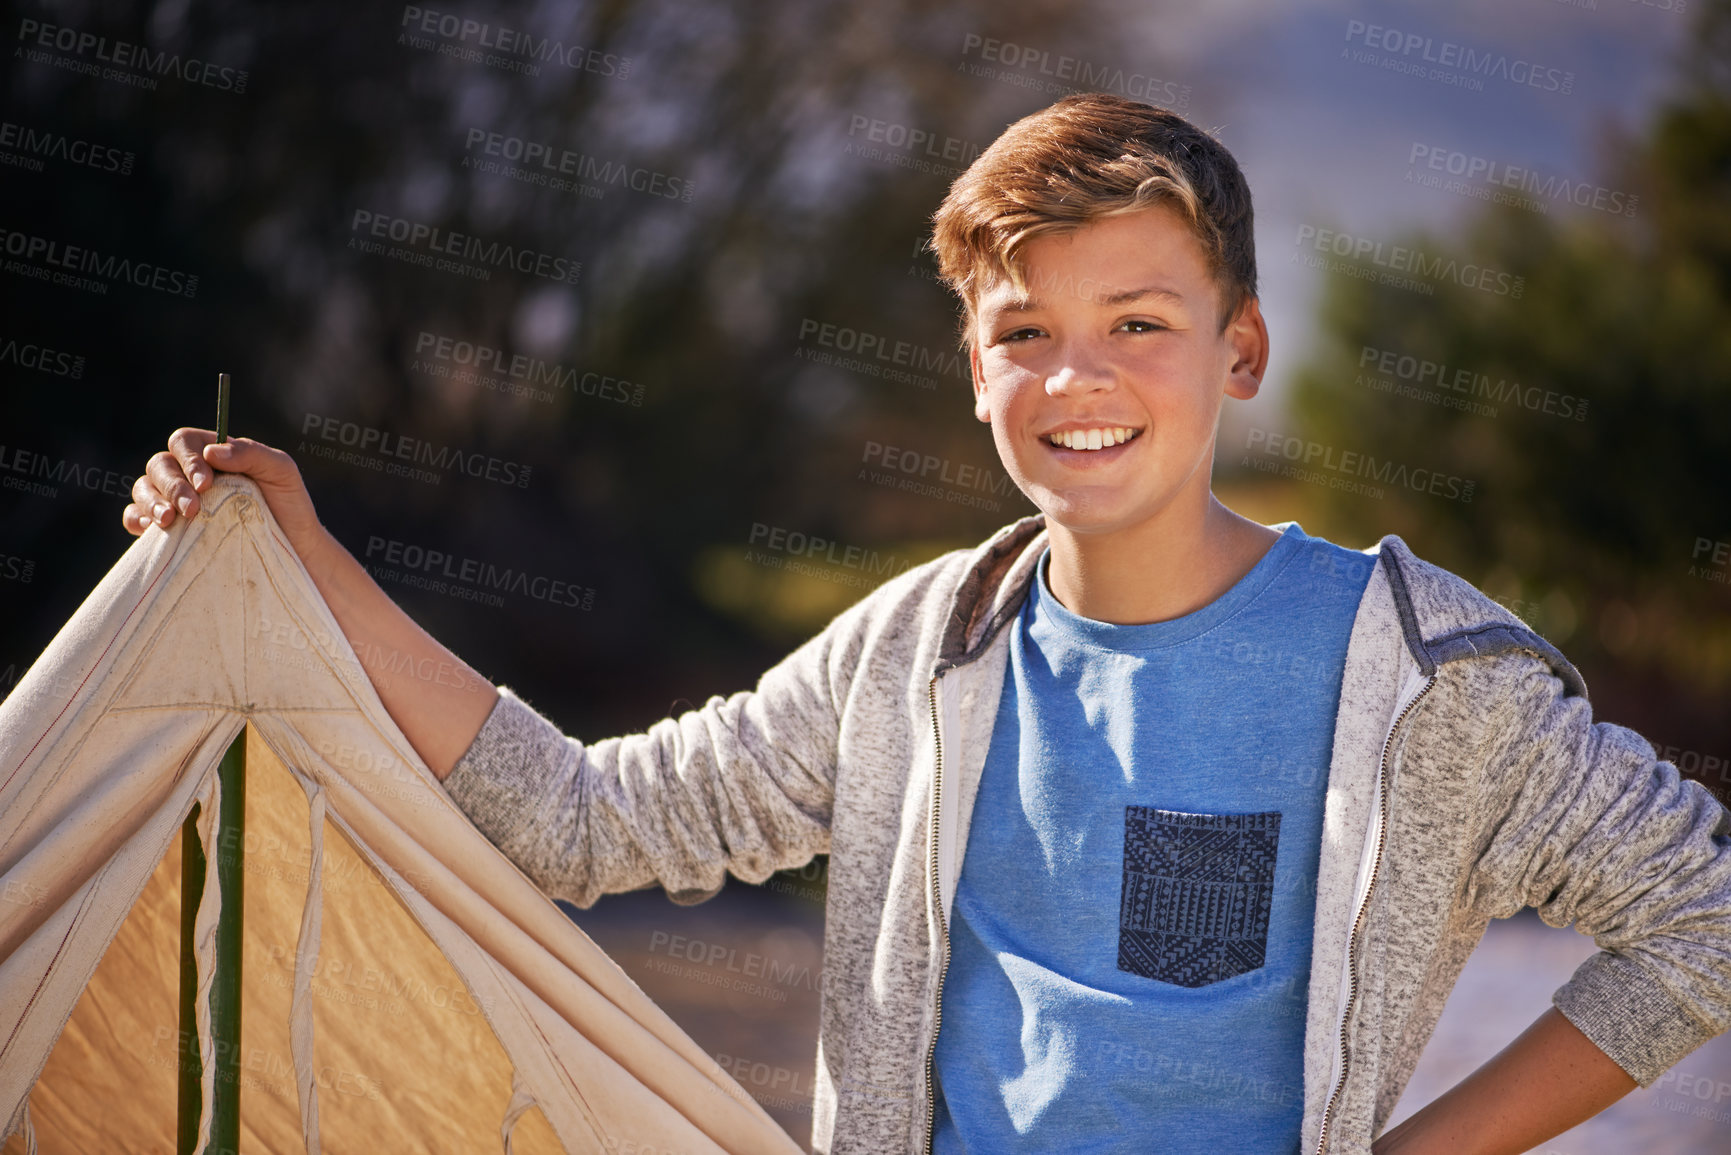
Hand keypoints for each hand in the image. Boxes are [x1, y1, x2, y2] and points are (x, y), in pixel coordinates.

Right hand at [123, 427, 329, 562]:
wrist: (293, 549)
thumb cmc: (289, 505)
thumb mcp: (282, 472)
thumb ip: (253, 454)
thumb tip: (212, 452)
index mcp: (212, 454)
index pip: (184, 442)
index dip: (189, 460)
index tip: (206, 484)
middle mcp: (188, 473)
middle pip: (160, 465)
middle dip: (172, 485)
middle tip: (191, 509)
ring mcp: (175, 500)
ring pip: (143, 488)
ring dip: (151, 502)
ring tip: (168, 520)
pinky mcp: (168, 529)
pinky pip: (136, 518)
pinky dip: (137, 520)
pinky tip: (152, 530)